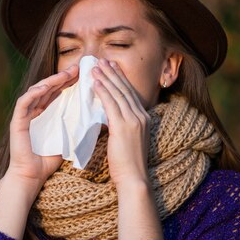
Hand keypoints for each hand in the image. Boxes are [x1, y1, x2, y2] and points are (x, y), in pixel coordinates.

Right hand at [6, 64, 78, 197]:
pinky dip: (34, 93)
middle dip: (63, 77)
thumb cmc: (48, 161)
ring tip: (65, 74)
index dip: (70, 82)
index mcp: (45, 114)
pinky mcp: (17, 121)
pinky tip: (45, 86)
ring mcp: (24, 115)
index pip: (58, 93)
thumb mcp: (67, 139)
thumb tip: (96, 119)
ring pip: (37, 91)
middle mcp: (34, 111)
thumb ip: (76, 127)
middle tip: (77, 67)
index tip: (84, 74)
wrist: (32, 176)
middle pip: (48, 88)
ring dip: (51, 81)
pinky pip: (24, 102)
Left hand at [91, 58, 149, 188]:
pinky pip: (111, 104)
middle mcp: (141, 116)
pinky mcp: (124, 126)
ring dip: (106, 78)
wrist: (134, 178)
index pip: (130, 94)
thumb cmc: (128, 164)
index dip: (120, 79)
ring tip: (96, 67)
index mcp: (144, 119)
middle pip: (125, 89)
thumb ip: (121, 127)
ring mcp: (134, 120)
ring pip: (118, 93)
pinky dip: (104, 91)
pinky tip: (96, 82)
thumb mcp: (128, 141)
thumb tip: (109, 118)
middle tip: (102, 60)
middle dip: (113, 73)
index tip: (112, 68)